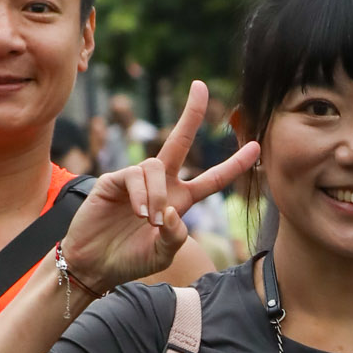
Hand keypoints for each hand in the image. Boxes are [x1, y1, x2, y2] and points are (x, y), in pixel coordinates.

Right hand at [59, 81, 259, 299]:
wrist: (95, 266)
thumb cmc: (130, 260)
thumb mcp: (162, 255)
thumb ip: (175, 237)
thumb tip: (170, 212)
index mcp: (179, 201)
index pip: (212, 180)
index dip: (234, 165)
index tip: (257, 147)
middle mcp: (160, 184)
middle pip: (178, 141)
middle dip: (191, 114)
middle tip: (201, 87)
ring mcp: (135, 180)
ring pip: (157, 167)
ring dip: (157, 194)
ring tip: (148, 220)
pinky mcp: (113, 180)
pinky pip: (134, 175)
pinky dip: (140, 195)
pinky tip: (137, 213)